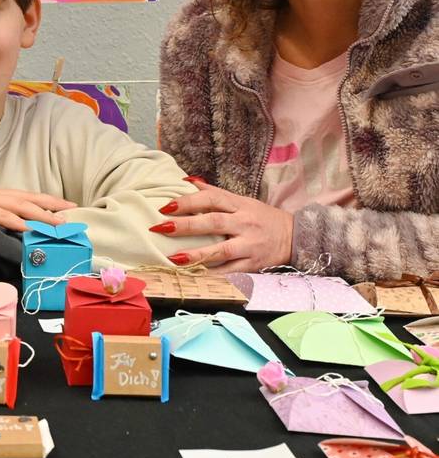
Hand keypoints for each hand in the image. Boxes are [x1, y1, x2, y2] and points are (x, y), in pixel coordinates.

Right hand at [0, 187, 76, 233]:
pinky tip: (27, 227)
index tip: (69, 206)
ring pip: (20, 206)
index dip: (50, 200)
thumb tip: (23, 230)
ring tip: (56, 222)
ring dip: (40, 214)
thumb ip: (3, 219)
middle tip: (71, 212)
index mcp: (2, 195)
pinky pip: (1, 216)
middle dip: (52, 204)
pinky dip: (15, 221)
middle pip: (31, 198)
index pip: (31, 196)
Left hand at [148, 181, 293, 272]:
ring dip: (197, 255)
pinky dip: (213, 275)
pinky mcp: (254, 264)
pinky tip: (195, 277)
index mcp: (239, 205)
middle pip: (213, 222)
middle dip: (186, 225)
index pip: (211, 199)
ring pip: (221, 250)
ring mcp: (249, 245)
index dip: (188, 201)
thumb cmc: (262, 217)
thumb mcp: (241, 200)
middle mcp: (244, 223)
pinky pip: (231, 271)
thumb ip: (214, 192)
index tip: (165, 206)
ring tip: (173, 258)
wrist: (297, 237)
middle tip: (160, 227)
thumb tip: (186, 181)